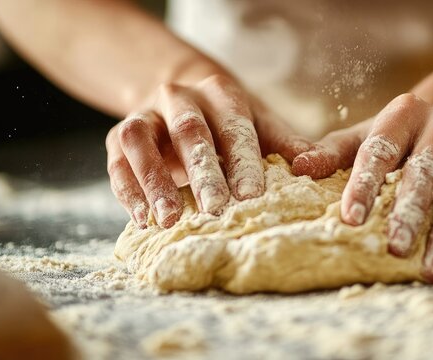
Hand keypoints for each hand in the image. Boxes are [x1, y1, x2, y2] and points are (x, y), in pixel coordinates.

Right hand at [106, 74, 310, 228]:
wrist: (179, 98)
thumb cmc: (229, 121)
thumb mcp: (260, 125)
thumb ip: (285, 145)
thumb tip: (314, 166)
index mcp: (220, 93)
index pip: (234, 128)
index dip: (242, 162)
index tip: (251, 196)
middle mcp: (179, 98)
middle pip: (189, 132)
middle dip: (202, 173)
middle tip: (215, 210)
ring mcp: (146, 115)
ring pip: (141, 142)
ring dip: (154, 181)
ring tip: (168, 219)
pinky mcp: (119, 136)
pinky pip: (117, 161)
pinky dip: (127, 190)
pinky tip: (142, 219)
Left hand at [293, 94, 432, 281]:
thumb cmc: (394, 138)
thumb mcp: (364, 137)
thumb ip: (332, 153)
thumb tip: (298, 167)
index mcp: (404, 113)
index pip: (380, 152)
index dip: (364, 186)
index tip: (349, 220)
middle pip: (425, 173)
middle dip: (410, 214)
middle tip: (396, 251)